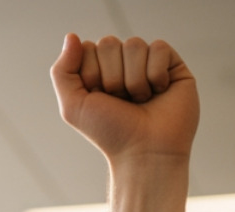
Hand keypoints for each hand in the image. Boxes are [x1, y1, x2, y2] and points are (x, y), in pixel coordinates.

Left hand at [50, 34, 198, 211]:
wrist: (144, 152)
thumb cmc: (109, 133)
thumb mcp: (73, 106)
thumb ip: (62, 71)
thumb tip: (72, 36)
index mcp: (98, 70)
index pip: (87, 48)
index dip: (91, 74)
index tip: (99, 99)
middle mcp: (122, 64)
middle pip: (109, 43)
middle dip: (111, 78)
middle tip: (121, 102)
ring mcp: (147, 62)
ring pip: (134, 45)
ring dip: (133, 80)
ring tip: (140, 100)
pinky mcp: (172, 64)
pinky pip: (158, 48)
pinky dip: (155, 74)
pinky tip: (159, 92)